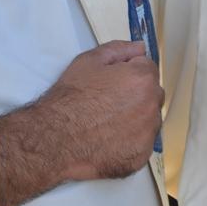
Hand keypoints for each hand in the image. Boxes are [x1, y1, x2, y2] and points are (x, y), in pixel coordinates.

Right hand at [0, 41, 162, 205]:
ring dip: (136, 119)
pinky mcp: (140, 157)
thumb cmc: (70, 98)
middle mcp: (152, 106)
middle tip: (109, 102)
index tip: (112, 82)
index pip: (147, 69)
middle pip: (152, 94)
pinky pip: (141, 144)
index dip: (128, 73)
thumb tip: (140, 48)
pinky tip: (109, 140)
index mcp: (143, 79)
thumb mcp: (89, 61)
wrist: (54, 138)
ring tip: (108, 123)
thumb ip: (119, 49)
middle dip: (137, 94)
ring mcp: (147, 134)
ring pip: (149, 121)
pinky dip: (130, 142)